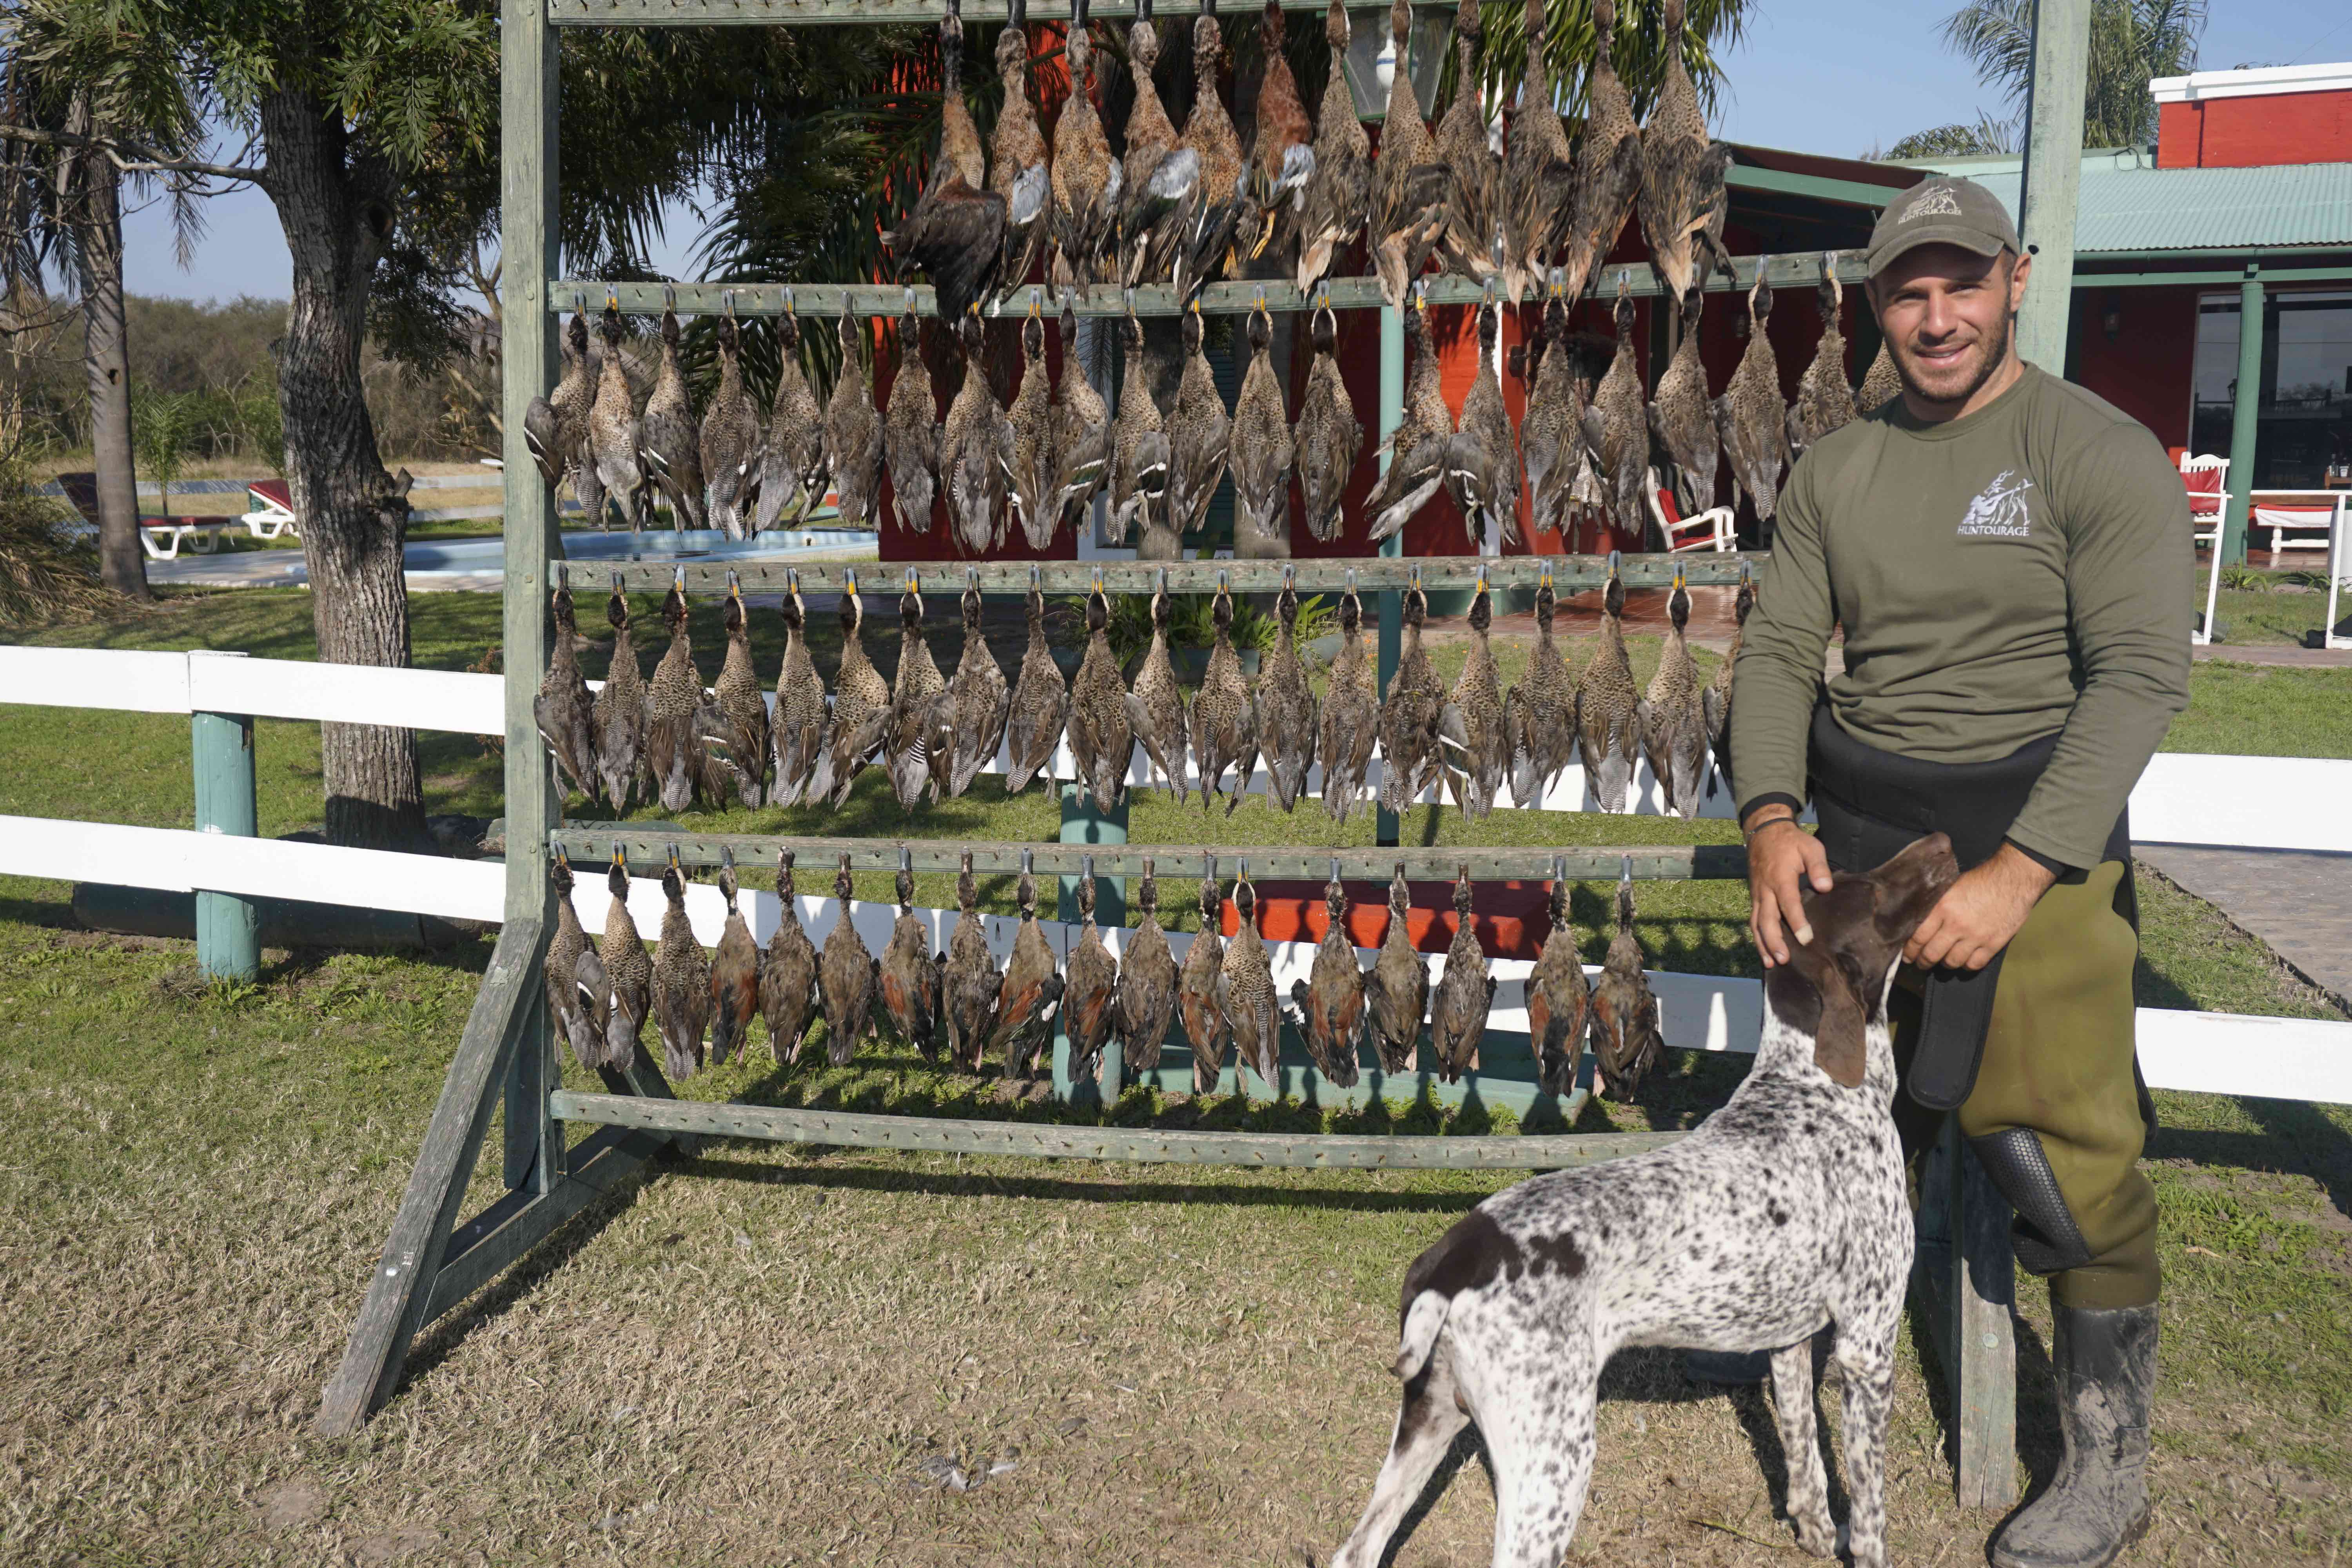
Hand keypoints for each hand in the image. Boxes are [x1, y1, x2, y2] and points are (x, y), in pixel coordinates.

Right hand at [1745, 811, 1831, 968]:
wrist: (1764, 832)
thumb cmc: (1791, 842)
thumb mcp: (1810, 847)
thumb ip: (1818, 866)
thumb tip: (1825, 887)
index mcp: (1781, 877)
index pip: (1788, 903)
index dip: (1796, 922)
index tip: (1805, 939)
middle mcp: (1765, 889)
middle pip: (1767, 920)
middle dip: (1774, 941)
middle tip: (1784, 960)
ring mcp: (1758, 895)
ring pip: (1756, 924)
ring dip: (1763, 944)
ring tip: (1771, 964)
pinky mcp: (1755, 898)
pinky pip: (1754, 920)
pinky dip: (1758, 938)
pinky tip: (1765, 952)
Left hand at [1905, 844, 2054, 970]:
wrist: (2013, 878)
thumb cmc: (1981, 880)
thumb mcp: (1951, 887)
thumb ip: (1936, 906)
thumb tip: (1918, 924)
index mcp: (1943, 907)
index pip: (1918, 937)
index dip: (1910, 950)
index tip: (1906, 956)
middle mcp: (1957, 924)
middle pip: (1932, 954)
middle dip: (1923, 962)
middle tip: (1920, 963)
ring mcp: (1976, 936)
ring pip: (1952, 962)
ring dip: (1944, 964)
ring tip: (1942, 961)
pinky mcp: (1994, 943)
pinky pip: (1974, 964)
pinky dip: (1966, 965)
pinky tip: (1963, 960)